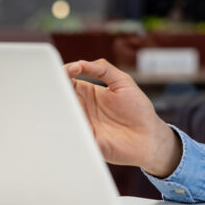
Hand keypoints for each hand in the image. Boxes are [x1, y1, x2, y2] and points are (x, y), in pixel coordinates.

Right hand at [65, 59, 182, 177]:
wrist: (150, 137)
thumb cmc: (138, 110)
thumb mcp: (123, 82)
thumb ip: (104, 69)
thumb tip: (81, 62)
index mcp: (89, 93)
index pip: (69, 80)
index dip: (65, 72)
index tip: (73, 69)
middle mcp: (82, 108)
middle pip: (61, 97)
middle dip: (55, 90)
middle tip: (58, 85)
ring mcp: (83, 125)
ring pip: (61, 116)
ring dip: (58, 109)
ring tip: (64, 101)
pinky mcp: (86, 141)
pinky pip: (71, 136)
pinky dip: (67, 130)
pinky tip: (71, 122)